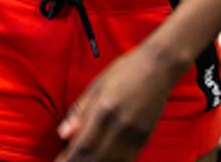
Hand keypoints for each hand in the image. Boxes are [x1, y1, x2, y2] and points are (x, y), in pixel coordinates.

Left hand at [55, 45, 178, 160]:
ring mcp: (135, 135)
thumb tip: (62, 134)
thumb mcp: (96, 86)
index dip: (69, 159)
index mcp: (104, 111)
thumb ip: (79, 112)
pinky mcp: (145, 138)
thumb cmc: (124, 72)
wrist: (158, 67)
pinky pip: (127, 160)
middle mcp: (120, 127)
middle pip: (96, 158)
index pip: (83, 145)